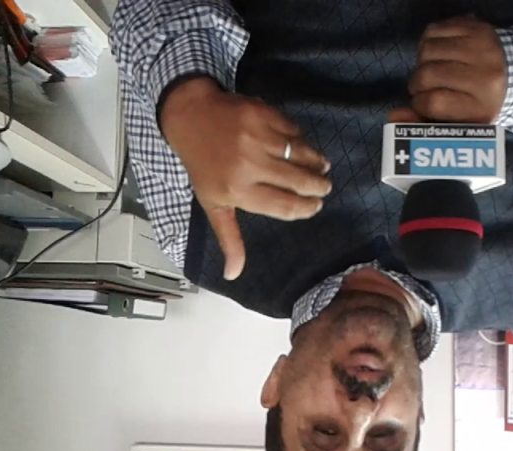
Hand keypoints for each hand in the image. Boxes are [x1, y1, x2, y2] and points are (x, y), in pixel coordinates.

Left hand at [159, 78, 331, 279]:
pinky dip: (301, 139)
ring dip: (316, 162)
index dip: (306, 208)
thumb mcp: (213, 204)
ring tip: (322, 168)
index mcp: (238, 190)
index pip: (285, 205)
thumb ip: (229, 238)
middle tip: (323, 188)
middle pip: (299, 181)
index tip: (314, 207)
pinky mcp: (263, 114)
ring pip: (301, 154)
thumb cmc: (203, 165)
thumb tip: (233, 274)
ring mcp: (257, 137)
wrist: (189, 116)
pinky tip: (302, 147)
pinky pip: (293, 130)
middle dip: (317, 187)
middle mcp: (249, 165)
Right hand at [390, 15, 506, 123]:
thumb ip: (422, 123)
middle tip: (426, 87)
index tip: (424, 104)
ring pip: (427, 50)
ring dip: (423, 62)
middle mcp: (487, 76)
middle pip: (427, 74)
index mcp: (482, 107)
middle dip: (418, 83)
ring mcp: (483, 48)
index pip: (434, 102)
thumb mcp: (456, 124)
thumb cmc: (477, 106)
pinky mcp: (477, 28)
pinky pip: (435, 30)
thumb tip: (392, 116)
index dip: (420, 103)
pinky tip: (439, 54)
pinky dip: (429, 42)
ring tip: (434, 70)